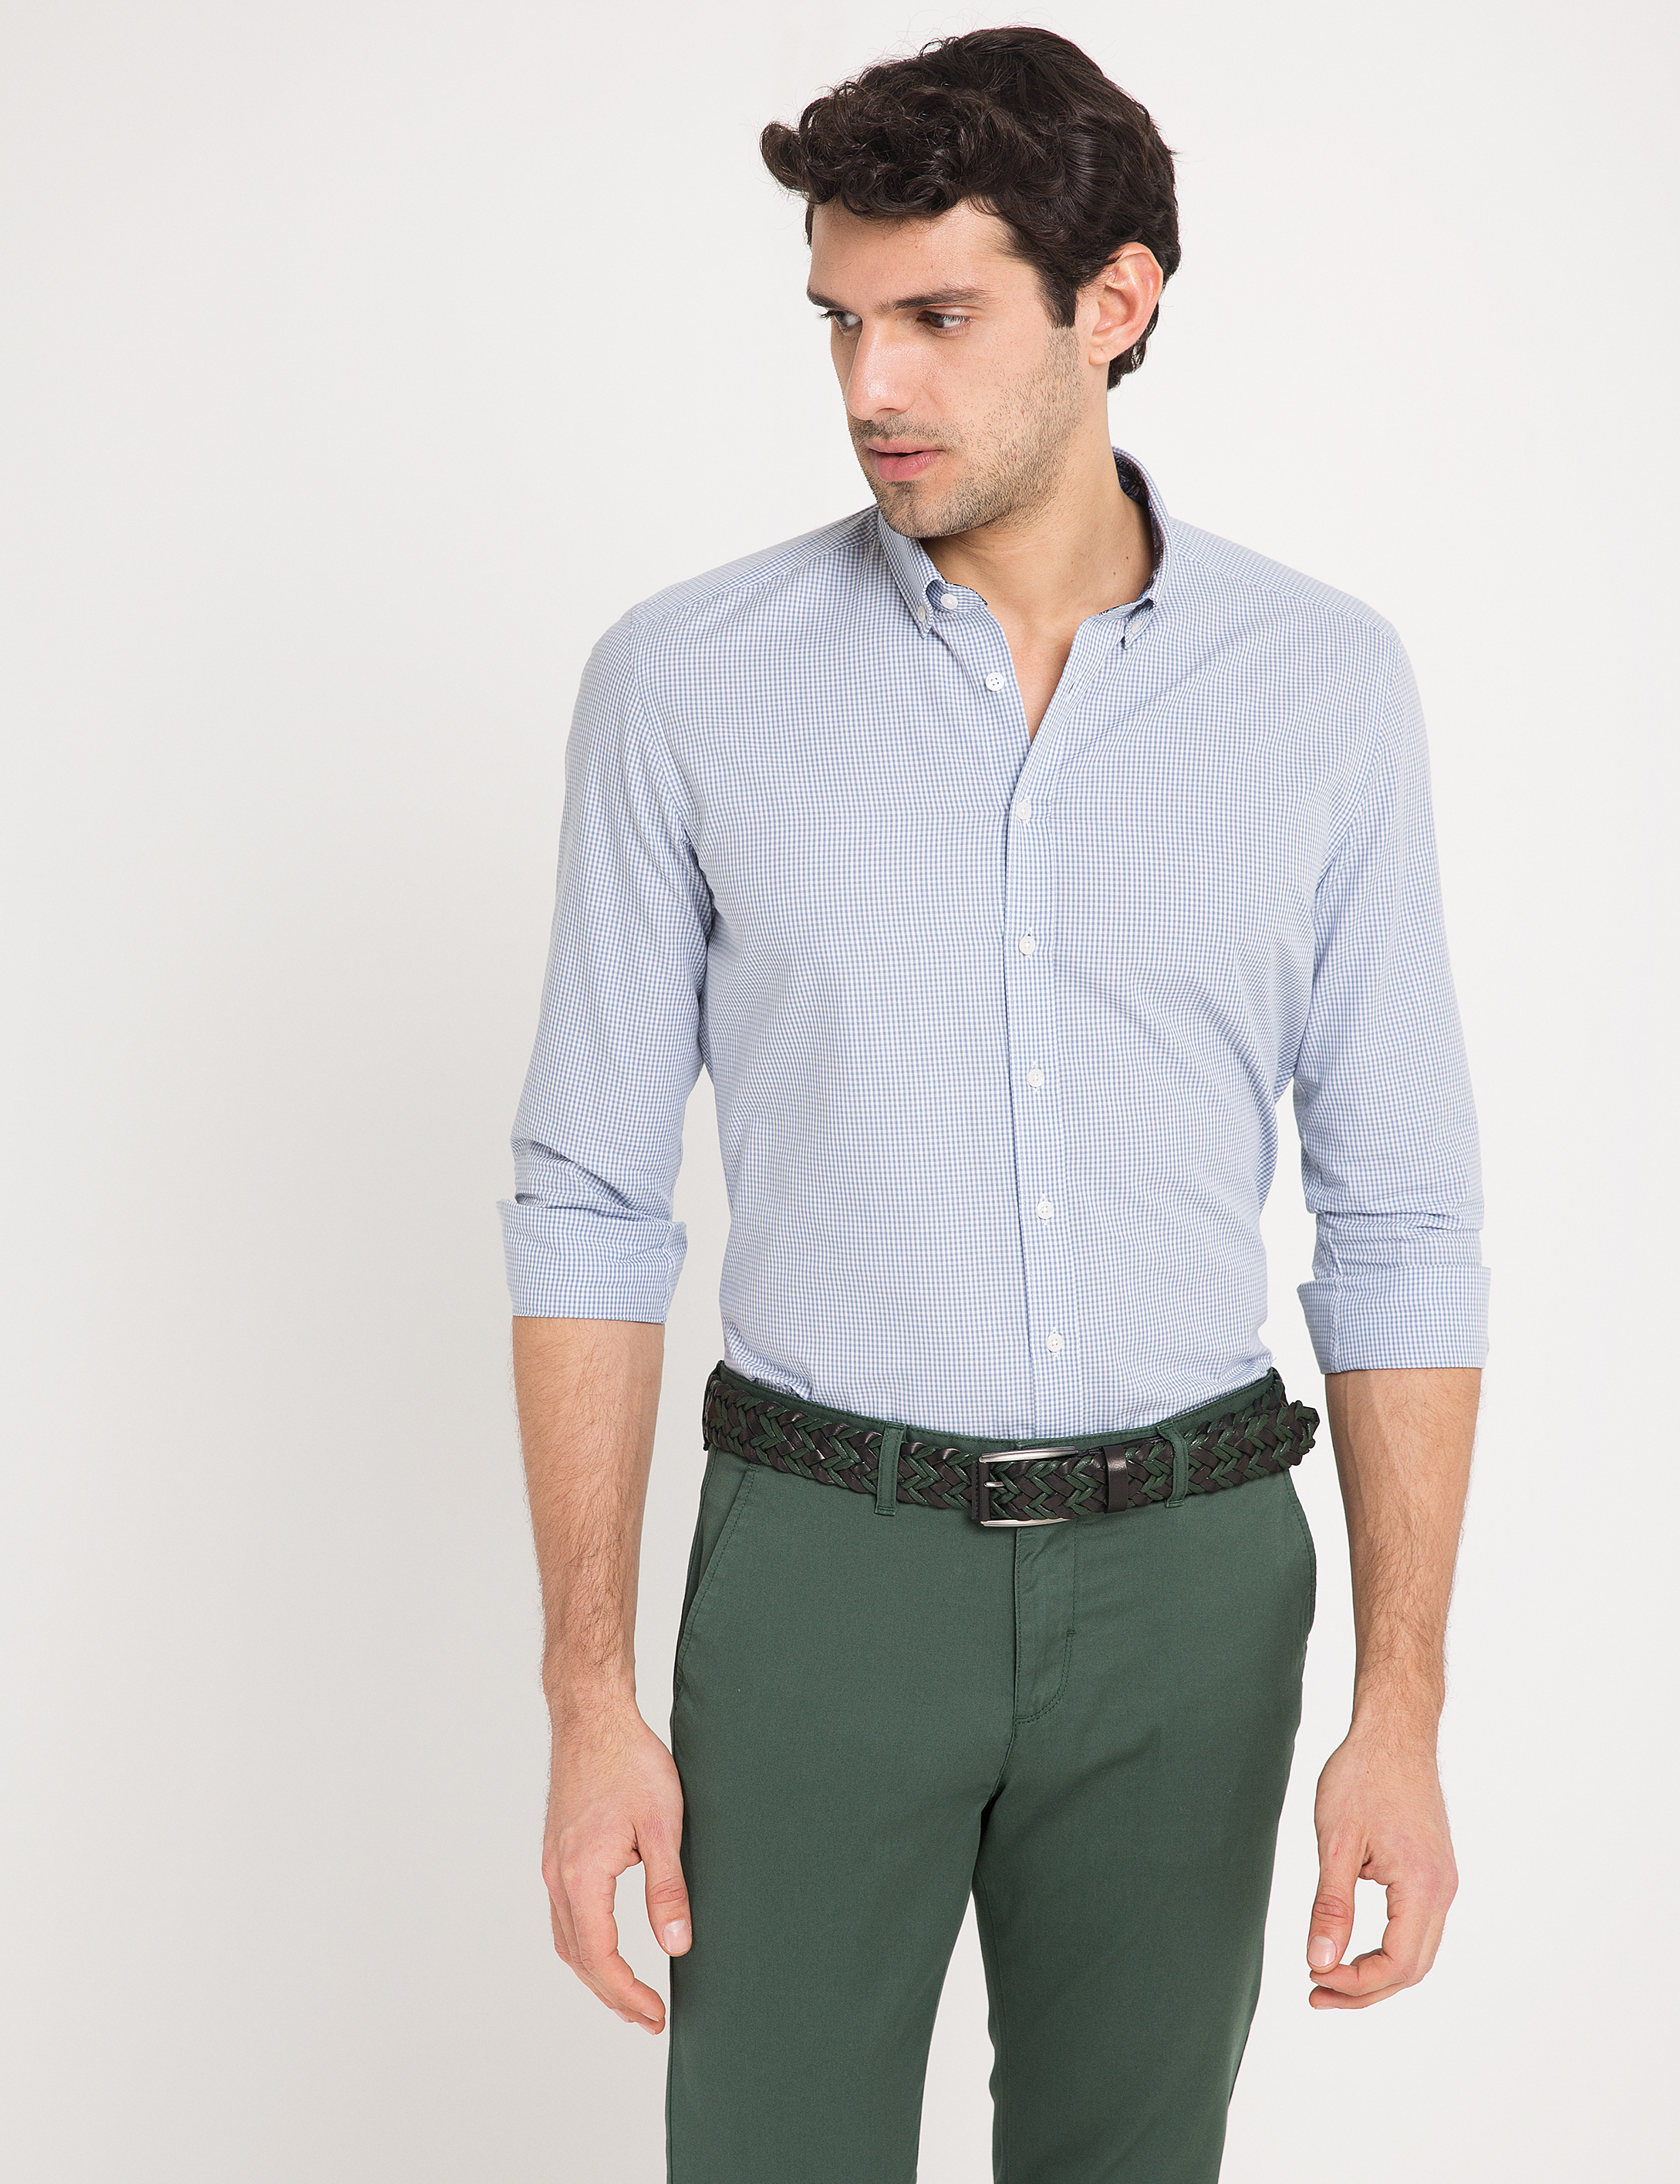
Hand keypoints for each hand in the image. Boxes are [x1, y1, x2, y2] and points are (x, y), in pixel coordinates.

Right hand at [542, 1702, 691, 2032]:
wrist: (593, 1717)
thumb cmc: (629, 1762)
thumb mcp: (663, 1826)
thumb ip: (667, 1890)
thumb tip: (677, 1946)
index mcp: (582, 1876)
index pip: (600, 1958)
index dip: (628, 1995)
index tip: (655, 2016)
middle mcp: (558, 1877)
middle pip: (579, 1959)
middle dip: (613, 1996)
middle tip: (648, 2019)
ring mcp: (553, 1865)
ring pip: (566, 1940)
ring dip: (595, 1975)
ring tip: (629, 1996)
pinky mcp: (557, 1853)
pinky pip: (563, 1916)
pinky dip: (583, 1945)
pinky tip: (604, 1948)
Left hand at [1305, 1723, 1458, 2008]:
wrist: (1394, 1730)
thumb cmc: (1363, 1775)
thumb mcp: (1336, 1842)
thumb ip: (1331, 1906)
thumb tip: (1321, 1961)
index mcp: (1423, 1885)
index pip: (1396, 1964)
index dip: (1355, 1983)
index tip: (1313, 1976)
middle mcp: (1443, 1889)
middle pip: (1411, 1968)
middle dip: (1364, 1989)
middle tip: (1315, 1992)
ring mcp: (1443, 1880)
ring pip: (1417, 1951)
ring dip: (1376, 1972)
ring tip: (1328, 1975)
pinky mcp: (1434, 1870)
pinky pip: (1417, 1927)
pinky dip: (1387, 1947)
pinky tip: (1353, 1947)